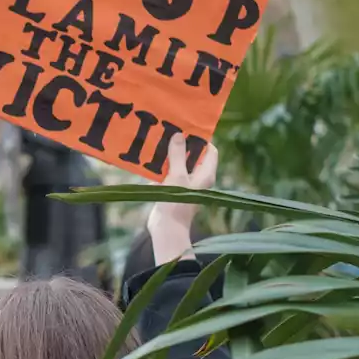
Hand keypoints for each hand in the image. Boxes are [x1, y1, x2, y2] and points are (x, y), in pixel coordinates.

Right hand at [146, 136, 217, 264]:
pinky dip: (161, 168)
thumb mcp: (177, 176)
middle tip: (168, 133)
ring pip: (179, 164)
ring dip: (169, 156)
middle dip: (181, 145)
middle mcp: (198, 178)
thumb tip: (179, 135)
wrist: (166, 229)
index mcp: (206, 174)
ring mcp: (185, 185)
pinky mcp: (173, 191)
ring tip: (156, 143)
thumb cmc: (176, 203)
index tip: (186, 129)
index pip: (210, 150)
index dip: (201, 139)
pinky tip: (148, 161)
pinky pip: (168, 174)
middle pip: (193, 156)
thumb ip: (177, 155)